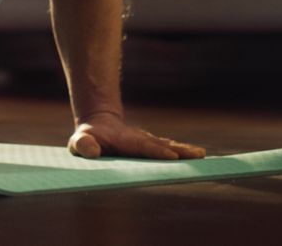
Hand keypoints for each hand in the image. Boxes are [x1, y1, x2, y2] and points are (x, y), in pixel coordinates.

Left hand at [68, 111, 205, 159]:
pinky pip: (169, 150)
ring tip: (202, 155)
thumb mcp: (79, 140)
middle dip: (180, 151)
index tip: (173, 155)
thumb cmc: (86, 137)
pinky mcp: (151, 148)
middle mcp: (141, 141)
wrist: (97, 124)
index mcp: (127, 142)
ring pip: (169, 147)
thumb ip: (82, 144)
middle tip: (199, 155)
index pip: (144, 147)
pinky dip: (183, 153)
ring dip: (185, 151)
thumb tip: (91, 150)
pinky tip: (197, 156)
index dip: (157, 151)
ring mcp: (147, 144)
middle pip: (163, 146)